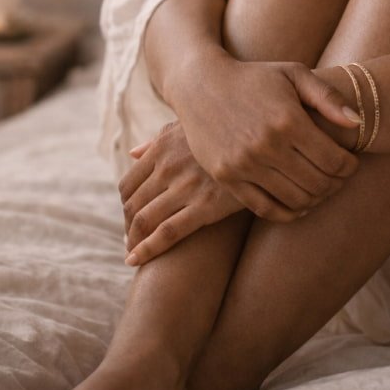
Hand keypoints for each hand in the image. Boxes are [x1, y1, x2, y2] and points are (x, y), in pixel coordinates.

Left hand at [118, 121, 243, 264]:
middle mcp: (169, 166)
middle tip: (131, 241)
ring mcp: (186, 187)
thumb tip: (132, 153)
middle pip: (133, 204)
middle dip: (128, 227)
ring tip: (134, 253)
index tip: (129, 219)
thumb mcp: (189, 128)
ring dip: (133, 241)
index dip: (125, 206)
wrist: (265, 144)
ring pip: (144, 220)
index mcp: (162, 148)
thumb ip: (158, 142)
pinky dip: (146, 250)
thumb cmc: (225, 136)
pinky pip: (167, 233)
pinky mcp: (206, 207)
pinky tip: (135, 261)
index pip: (128, 184)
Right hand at [168, 52, 362, 221]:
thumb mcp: (294, 74)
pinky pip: (265, 208)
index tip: (351, 164)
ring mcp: (244, 164)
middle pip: (318, 183)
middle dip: (336, 184)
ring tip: (320, 189)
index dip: (349, 167)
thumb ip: (328, 97)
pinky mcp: (227, 177)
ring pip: (295, 200)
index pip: (334, 160)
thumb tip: (358, 123)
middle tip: (339, 178)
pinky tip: (299, 205)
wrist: (200, 85)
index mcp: (288, 120)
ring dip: (316, 200)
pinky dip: (288, 213)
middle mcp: (266, 145)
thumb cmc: (254, 78)